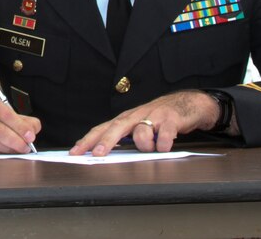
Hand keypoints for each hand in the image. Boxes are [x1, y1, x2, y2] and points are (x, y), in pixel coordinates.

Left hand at [70, 90, 219, 156]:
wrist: (186, 104)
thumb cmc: (158, 118)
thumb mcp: (138, 126)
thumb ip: (124, 139)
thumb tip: (103, 155)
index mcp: (125, 119)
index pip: (102, 129)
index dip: (88, 141)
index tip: (74, 153)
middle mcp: (136, 116)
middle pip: (116, 127)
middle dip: (105, 141)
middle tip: (96, 155)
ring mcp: (153, 116)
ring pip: (141, 132)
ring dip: (143, 145)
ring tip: (151, 149)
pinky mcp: (170, 119)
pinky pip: (164, 134)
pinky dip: (163, 144)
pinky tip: (164, 146)